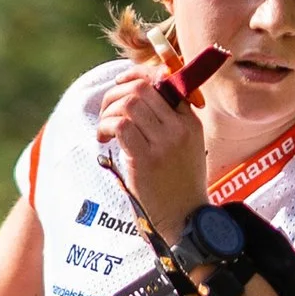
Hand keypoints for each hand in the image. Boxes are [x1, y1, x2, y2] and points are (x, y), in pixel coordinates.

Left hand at [95, 59, 208, 238]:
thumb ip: (170, 122)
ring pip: (129, 104)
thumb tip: (138, 95)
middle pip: (142, 89)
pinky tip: (103, 139)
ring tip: (105, 129)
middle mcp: (180, 128)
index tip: (120, 85)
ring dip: (108, 112)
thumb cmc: (180, 184)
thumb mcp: (186, 147)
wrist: (185, 219)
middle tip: (106, 111)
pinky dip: (106, 127)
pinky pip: (120, 126)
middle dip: (116, 93)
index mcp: (190, 121)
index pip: (164, 81)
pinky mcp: (146, 159)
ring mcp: (164, 143)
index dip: (136, 76)